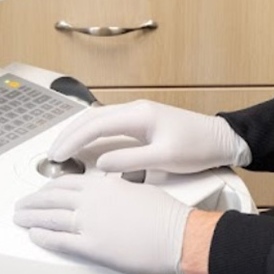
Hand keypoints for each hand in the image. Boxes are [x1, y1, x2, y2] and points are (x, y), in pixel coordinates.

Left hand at [14, 174, 190, 273]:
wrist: (177, 235)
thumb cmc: (165, 215)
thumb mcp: (139, 189)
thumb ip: (118, 190)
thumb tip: (112, 193)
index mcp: (104, 185)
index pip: (68, 183)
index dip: (50, 188)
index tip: (42, 191)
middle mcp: (93, 201)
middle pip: (53, 199)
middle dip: (34, 202)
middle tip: (22, 204)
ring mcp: (90, 224)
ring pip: (51, 218)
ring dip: (32, 218)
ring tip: (20, 218)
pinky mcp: (93, 247)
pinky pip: (60, 241)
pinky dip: (44, 238)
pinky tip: (34, 237)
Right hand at [49, 100, 251, 173]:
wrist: (221, 139)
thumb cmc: (197, 146)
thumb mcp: (164, 158)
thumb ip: (131, 160)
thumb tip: (101, 163)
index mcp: (139, 115)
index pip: (95, 124)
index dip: (73, 140)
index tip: (58, 155)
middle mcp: (136, 110)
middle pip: (92, 118)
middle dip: (69, 134)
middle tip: (52, 155)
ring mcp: (139, 114)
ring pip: (99, 120)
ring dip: (79, 133)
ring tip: (64, 151)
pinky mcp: (143, 123)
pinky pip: (110, 125)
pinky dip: (93, 135)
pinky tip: (87, 147)